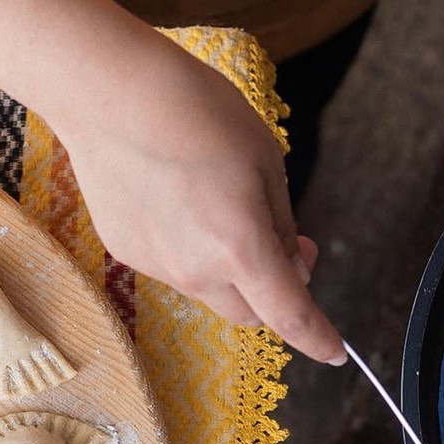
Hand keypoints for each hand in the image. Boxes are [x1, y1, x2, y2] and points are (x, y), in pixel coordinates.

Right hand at [57, 44, 346, 364]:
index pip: (289, 315)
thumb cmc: (195, 113)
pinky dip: (190, 249)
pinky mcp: (127, 252)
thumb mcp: (266, 163)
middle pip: (250, 314)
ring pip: (211, 290)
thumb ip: (282, 226)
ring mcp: (157, 265)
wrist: (108, 91)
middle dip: (274, 294)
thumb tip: (290, 265)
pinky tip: (178, 198)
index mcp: (241, 247)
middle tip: (287, 244)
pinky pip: (174, 267)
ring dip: (230, 269)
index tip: (334, 352)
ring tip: (220, 203)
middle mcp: (197, 270)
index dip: (318, 338)